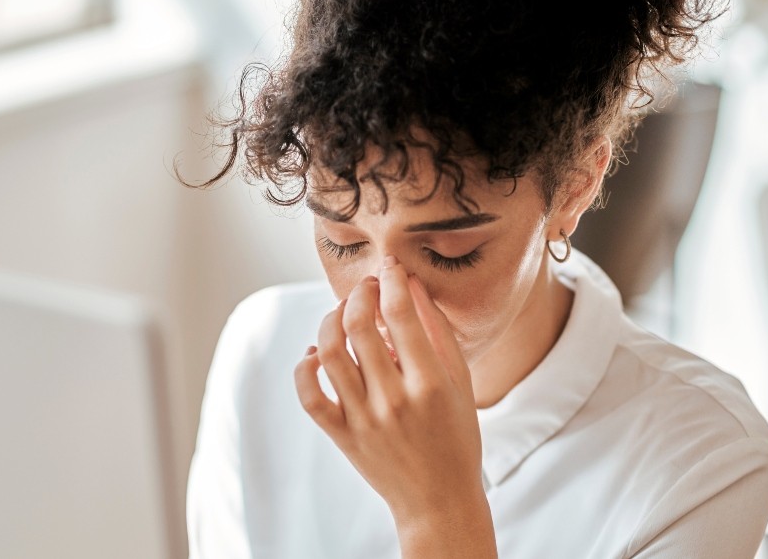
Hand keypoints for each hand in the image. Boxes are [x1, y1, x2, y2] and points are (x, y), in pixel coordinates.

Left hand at [295, 255, 495, 556]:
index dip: (392, 280)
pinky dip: (306, 366)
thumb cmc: (456, 437)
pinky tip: (319, 353)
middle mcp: (393, 400)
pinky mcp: (342, 436)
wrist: (438, 499)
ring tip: (343, 313)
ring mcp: (363, 420)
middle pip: (359, 326)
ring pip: (329, 352)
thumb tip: (412, 285)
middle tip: (367, 287)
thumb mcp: (461, 381)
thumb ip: (437, 331)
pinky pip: (309, 394)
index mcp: (430, 384)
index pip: (401, 314)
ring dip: (331, 320)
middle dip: (359, 294)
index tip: (390, 267)